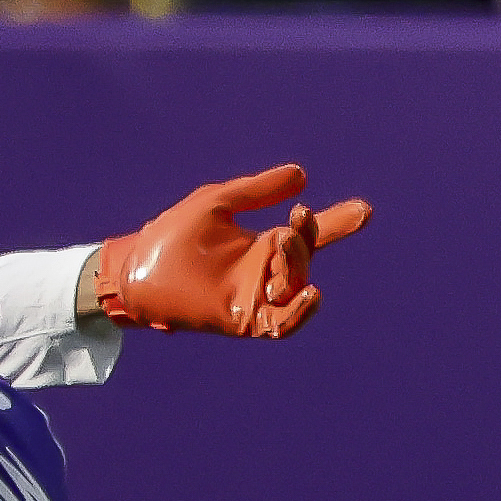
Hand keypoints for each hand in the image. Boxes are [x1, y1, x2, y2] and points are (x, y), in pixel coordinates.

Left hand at [93, 164, 372, 340]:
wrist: (135, 270)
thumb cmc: (170, 237)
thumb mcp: (216, 203)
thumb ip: (256, 190)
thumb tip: (301, 175)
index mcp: (262, 242)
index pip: (309, 233)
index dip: (337, 222)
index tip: (364, 210)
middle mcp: (264, 271)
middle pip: (306, 257)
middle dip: (307, 238)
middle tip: (296, 218)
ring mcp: (256, 297)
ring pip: (297, 287)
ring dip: (299, 266)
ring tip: (284, 244)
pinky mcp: (244, 320)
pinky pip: (282, 325)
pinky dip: (299, 313)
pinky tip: (310, 294)